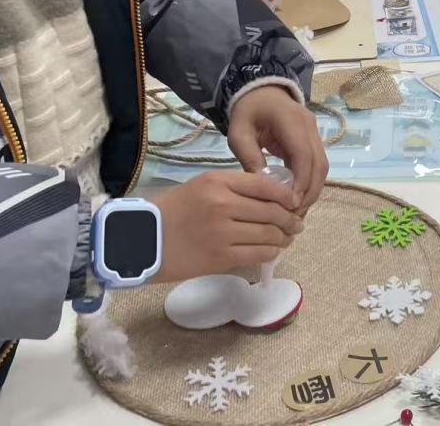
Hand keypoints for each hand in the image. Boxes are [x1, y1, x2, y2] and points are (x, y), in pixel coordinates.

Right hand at [151, 170, 303, 283]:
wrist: (143, 239)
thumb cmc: (173, 210)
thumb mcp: (203, 186)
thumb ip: (235, 187)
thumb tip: (271, 197)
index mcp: (218, 182)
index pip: (265, 185)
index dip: (286, 195)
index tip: (294, 202)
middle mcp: (223, 204)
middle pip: (271, 210)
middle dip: (290, 219)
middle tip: (296, 223)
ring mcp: (223, 232)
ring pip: (268, 234)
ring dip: (283, 237)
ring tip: (287, 238)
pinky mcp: (221, 257)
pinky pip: (258, 253)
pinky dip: (271, 252)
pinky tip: (273, 251)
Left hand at [227, 84, 328, 214]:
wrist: (259, 91)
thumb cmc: (247, 112)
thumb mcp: (239, 134)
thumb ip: (250, 158)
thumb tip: (263, 188)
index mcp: (290, 120)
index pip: (303, 155)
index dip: (301, 181)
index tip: (290, 204)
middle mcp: (309, 125)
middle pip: (319, 164)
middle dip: (309, 191)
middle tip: (294, 214)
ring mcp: (315, 131)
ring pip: (322, 166)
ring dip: (313, 189)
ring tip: (297, 210)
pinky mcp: (314, 139)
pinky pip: (318, 163)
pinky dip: (311, 182)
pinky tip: (298, 197)